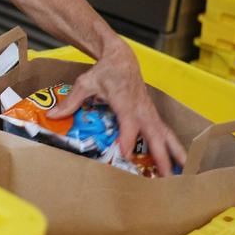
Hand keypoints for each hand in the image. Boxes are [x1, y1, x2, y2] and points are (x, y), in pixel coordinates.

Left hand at [46, 41, 186, 175]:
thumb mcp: (85, 83)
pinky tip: (179, 162)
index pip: (129, 123)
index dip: (128, 138)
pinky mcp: (152, 114)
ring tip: (182, 173)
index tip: (126, 154)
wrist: (122, 58)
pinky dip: (173, 146)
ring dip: (174, 153)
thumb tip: (52, 116)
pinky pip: (165, 131)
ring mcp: (149, 112)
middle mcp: (141, 109)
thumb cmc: (104, 71)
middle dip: (160, 154)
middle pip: (154, 133)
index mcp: (124, 102)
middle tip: (164, 176)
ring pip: (165, 134)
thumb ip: (71, 101)